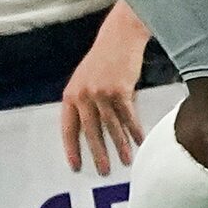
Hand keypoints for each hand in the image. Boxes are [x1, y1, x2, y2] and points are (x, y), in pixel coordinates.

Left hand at [58, 36, 143, 174]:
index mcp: (71, 94)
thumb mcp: (85, 79)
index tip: (75, 165)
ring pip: (111, 126)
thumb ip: (86, 103)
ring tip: (125, 160)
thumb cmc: (103, 59)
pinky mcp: (120, 90)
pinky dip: (134, 130)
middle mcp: (84, 95)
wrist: (120, 37)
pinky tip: (139, 140)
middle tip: (103, 170)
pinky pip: (128, 116)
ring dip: (120, 145)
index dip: (71, 148)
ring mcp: (101, 93)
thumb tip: (95, 130)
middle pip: (90, 131)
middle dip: (98, 153)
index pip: (68, 127)